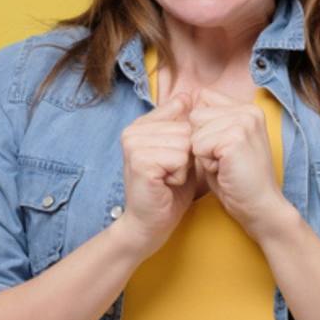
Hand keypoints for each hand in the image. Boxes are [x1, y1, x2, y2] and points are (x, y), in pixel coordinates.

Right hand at [119, 92, 196, 258]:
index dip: (188, 140)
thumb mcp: (179, 151)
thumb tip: (187, 95)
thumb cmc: (168, 189)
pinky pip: (180, 158)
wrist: (150, 224)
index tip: (173, 160)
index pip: (181, 113)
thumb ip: (181, 124)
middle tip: (170, 173)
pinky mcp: (140, 161)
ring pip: (185, 143)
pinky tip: (165, 184)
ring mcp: (133, 145)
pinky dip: (180, 175)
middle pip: (186, 129)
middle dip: (187, 156)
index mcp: (139, 125)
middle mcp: (132, 131)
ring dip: (184, 167)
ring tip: (167, 179)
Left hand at [188, 88, 291, 242]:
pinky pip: (198, 146)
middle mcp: (248, 110)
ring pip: (195, 132)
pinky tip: (224, 170)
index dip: (202, 128)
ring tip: (225, 165)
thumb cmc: (237, 179)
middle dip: (201, 141)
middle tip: (224, 159)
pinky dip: (206, 163)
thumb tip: (190, 96)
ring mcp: (244, 122)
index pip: (203, 99)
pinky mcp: (235, 138)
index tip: (222, 148)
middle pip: (196, 116)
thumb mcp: (222, 142)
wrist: (259, 206)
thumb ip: (210, 120)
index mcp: (248, 108)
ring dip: (204, 153)